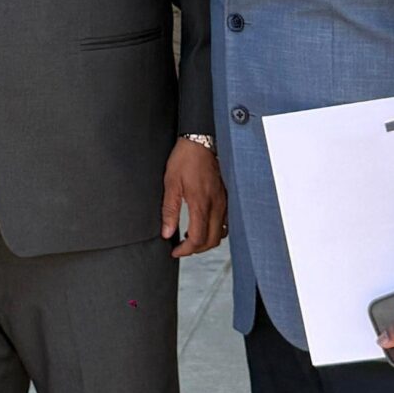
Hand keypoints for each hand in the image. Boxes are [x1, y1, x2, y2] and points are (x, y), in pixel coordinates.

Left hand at [162, 136, 226, 257]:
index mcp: (201, 204)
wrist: (200, 141)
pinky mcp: (226, 197)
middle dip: (197, 249)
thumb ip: (169, 210)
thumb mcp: (171, 183)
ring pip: (221, 233)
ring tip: (191, 236)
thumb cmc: (185, 159)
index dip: (186, 250)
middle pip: (212, 241)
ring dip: (207, 240)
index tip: (176, 251)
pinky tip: (203, 224)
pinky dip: (215, 230)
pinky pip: (225, 222)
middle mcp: (216, 205)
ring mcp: (224, 202)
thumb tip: (167, 232)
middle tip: (182, 247)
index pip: (198, 238)